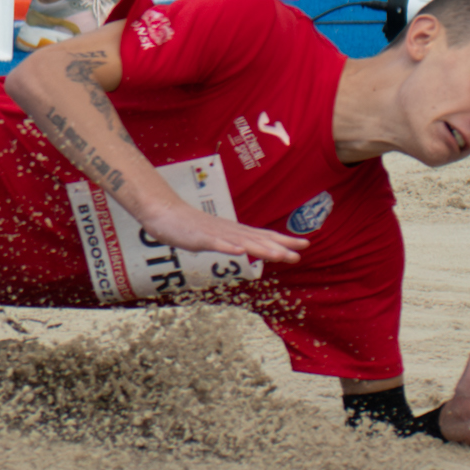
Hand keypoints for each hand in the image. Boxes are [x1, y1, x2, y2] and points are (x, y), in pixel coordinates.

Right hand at [136, 180, 306, 268]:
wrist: (164, 214)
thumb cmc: (189, 226)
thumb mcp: (215, 236)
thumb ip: (231, 243)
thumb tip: (248, 249)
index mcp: (234, 232)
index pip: (264, 235)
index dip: (284, 240)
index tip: (304, 244)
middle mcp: (230, 231)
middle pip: (258, 239)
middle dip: (280, 247)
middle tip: (299, 253)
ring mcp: (216, 234)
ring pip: (242, 243)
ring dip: (262, 249)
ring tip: (279, 255)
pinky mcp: (200, 238)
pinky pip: (216, 244)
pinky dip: (229, 248)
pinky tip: (240, 252)